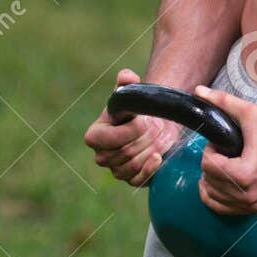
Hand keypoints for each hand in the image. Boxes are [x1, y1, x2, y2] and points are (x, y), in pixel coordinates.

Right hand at [83, 69, 182, 186]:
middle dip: (144, 139)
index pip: (104, 139)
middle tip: (157, 126)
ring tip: (160, 137)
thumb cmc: (137, 110)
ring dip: (150, 150)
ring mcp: (115, 169)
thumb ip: (127, 82)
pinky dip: (149, 170)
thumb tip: (126, 76)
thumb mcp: (132, 94)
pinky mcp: (131, 179)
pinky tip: (159, 158)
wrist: (153, 125)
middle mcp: (101, 155)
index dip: (126, 131)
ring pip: (131, 165)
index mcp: (95, 135)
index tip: (143, 120)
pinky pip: (137, 181)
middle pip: (122, 153)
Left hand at [193, 85, 256, 214]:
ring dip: (212, 180)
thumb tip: (198, 92)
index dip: (210, 151)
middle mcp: (247, 194)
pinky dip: (216, 197)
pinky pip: (222, 209)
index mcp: (244, 174)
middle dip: (211, 164)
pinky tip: (220, 182)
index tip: (221, 143)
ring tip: (224, 165)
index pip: (208, 166)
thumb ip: (222, 102)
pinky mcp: (255, 208)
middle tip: (224, 152)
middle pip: (208, 181)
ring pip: (212, 197)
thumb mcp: (250, 113)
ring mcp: (251, 204)